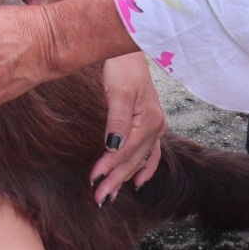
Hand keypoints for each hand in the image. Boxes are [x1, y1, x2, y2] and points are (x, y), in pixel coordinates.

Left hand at [90, 52, 165, 203]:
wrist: (128, 50)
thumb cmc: (122, 68)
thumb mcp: (118, 92)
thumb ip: (117, 121)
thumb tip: (113, 147)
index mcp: (149, 121)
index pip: (125, 152)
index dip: (109, 167)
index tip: (92, 180)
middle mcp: (156, 127)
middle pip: (133, 161)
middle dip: (115, 180)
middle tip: (98, 199)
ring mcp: (156, 127)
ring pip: (139, 161)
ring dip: (124, 178)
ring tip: (109, 195)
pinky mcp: (150, 124)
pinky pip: (150, 154)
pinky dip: (144, 169)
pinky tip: (137, 182)